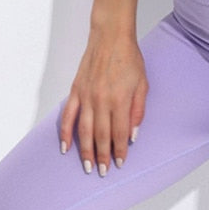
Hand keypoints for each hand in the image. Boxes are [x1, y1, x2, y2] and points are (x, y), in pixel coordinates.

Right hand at [58, 31, 147, 176]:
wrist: (111, 37)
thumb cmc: (129, 58)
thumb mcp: (143, 83)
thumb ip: (138, 110)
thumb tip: (133, 134)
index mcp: (120, 99)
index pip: (119, 133)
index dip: (120, 151)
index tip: (120, 164)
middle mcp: (102, 100)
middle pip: (100, 135)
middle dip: (103, 156)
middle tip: (104, 172)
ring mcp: (86, 96)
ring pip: (83, 130)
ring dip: (85, 151)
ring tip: (88, 166)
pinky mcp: (76, 91)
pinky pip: (68, 116)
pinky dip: (65, 133)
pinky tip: (65, 147)